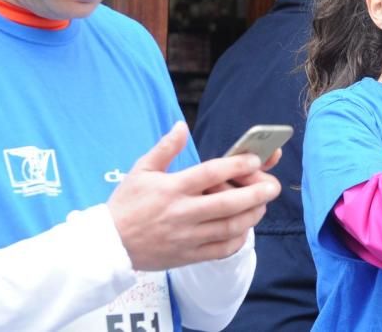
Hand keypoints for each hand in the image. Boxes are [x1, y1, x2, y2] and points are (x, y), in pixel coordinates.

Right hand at [107, 122, 281, 270]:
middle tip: (273, 186)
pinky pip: (221, 250)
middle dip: (255, 194)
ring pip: (228, 227)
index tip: (256, 160)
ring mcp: (186, 236)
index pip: (209, 174)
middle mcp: (182, 213)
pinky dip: (238, 239)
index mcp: (171, 189)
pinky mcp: (188, 256)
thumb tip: (181, 126)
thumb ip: (165, 148)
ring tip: (263, 204)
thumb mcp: (141, 170)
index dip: (236, 166)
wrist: (108, 246)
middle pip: (227, 203)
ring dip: (251, 215)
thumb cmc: (126, 204)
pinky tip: (244, 227)